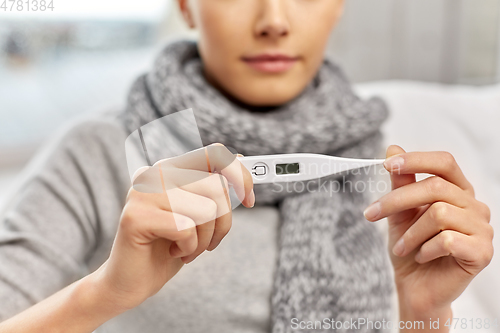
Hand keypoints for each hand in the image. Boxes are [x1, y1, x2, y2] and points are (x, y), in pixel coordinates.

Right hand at [92, 143, 253, 310]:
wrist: (131, 280)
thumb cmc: (169, 246)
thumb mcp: (199, 214)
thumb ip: (215, 187)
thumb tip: (242, 160)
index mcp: (171, 167)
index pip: (215, 154)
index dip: (240, 174)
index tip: (249, 200)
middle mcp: (154, 172)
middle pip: (216, 186)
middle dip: (222, 222)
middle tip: (207, 242)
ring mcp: (142, 192)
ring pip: (206, 209)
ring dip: (204, 239)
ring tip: (186, 248)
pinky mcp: (136, 216)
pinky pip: (186, 229)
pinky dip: (188, 248)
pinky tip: (172, 252)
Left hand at [363, 145, 492, 323]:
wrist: (416, 287)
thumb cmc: (410, 248)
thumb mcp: (399, 212)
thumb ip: (400, 183)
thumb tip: (393, 148)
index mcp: (457, 191)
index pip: (444, 162)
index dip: (416, 159)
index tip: (387, 165)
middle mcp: (474, 206)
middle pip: (435, 187)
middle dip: (396, 201)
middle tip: (371, 214)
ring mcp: (482, 229)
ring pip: (439, 213)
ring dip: (411, 232)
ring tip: (402, 246)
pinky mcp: (482, 252)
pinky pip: (447, 240)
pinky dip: (425, 248)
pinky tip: (421, 256)